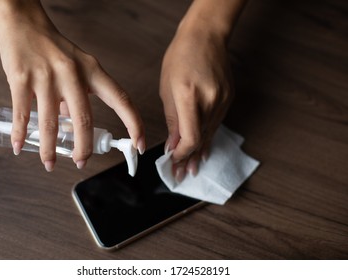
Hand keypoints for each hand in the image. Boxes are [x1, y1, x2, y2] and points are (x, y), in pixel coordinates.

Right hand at [0, 1, 144, 170]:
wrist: (24, 23)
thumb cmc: (54, 48)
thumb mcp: (77, 67)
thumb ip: (79, 95)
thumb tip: (70, 123)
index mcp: (93, 70)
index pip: (121, 100)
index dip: (134, 124)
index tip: (139, 144)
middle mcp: (73, 73)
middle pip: (84, 119)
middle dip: (84, 148)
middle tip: (81, 162)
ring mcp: (47, 76)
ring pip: (51, 122)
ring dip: (49, 149)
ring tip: (49, 163)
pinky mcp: (21, 78)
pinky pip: (23, 113)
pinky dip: (21, 134)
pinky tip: (20, 146)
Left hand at [159, 24, 233, 181]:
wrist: (205, 37)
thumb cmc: (180, 59)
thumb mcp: (167, 90)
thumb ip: (172, 121)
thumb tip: (172, 145)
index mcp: (189, 95)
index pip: (190, 137)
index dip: (181, 154)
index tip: (172, 162)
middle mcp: (210, 100)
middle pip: (201, 140)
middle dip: (188, 159)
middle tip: (181, 175)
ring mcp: (223, 100)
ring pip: (209, 134)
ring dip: (199, 152)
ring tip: (192, 168)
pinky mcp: (229, 100)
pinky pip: (216, 124)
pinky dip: (207, 138)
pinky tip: (203, 150)